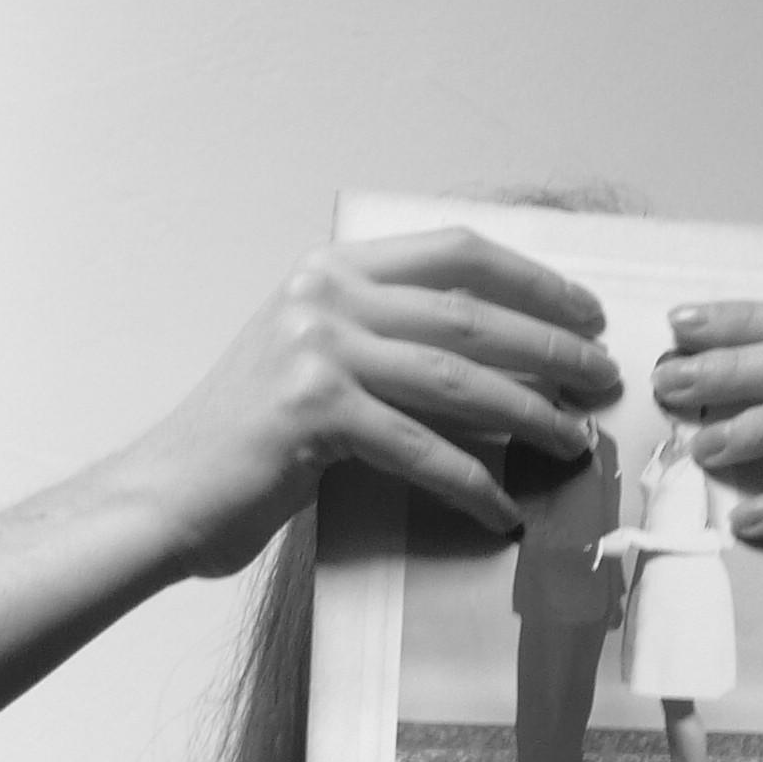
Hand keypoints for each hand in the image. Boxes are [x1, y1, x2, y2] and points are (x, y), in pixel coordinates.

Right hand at [108, 228, 623, 579]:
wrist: (160, 498)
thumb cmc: (240, 449)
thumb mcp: (310, 365)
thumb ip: (380, 342)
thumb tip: (485, 363)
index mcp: (330, 270)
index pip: (456, 253)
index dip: (534, 279)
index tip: (585, 313)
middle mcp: (325, 295)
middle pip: (470, 312)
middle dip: (552, 348)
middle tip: (602, 379)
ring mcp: (317, 348)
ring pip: (458, 378)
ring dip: (530, 414)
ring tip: (573, 441)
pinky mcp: (314, 411)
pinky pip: (420, 447)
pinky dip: (470, 483)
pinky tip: (500, 509)